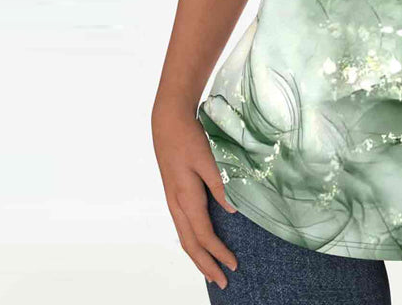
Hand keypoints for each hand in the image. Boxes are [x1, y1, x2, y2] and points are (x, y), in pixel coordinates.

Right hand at [152, 109, 237, 288]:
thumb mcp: (208, 160)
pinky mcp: (173, 192)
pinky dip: (191, 240)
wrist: (168, 120)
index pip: (203, 235)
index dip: (218, 253)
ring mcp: (172, 198)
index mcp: (185, 197)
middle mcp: (176, 203)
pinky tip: (199, 241)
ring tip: (209, 269)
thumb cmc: (188, 137)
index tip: (233, 265)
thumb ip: (220, 185)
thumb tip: (233, 210)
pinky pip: (182, 225)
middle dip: (205, 264)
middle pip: (189, 243)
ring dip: (197, 255)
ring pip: (183, 236)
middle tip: (221, 282)